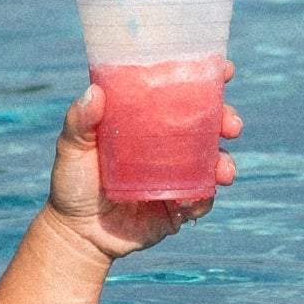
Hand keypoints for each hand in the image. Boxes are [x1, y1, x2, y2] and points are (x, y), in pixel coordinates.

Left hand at [45, 78, 238, 263]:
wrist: (77, 233)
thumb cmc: (72, 182)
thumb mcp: (71, 148)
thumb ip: (79, 123)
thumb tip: (94, 92)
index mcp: (148, 122)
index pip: (182, 94)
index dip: (208, 79)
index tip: (226, 70)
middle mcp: (169, 145)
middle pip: (208, 125)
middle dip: (227, 120)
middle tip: (231, 125)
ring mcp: (178, 175)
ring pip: (213, 161)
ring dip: (225, 162)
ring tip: (224, 170)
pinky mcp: (179, 206)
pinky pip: (202, 200)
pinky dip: (204, 199)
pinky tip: (194, 202)